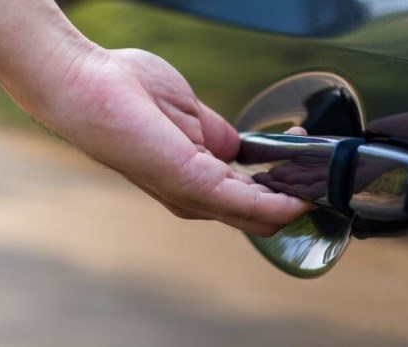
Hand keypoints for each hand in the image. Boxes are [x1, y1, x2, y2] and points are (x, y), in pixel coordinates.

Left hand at [29, 48, 310, 235]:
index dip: (284, 184)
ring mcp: (192, 195)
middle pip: (260, 217)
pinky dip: (278, 203)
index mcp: (193, 181)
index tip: (306, 154)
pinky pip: (248, 204)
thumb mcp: (189, 115)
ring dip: (294, 200)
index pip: (250, 199)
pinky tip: (300, 195)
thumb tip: (243, 149)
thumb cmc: (124, 89)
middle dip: (296, 197)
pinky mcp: (192, 184)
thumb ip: (218, 138)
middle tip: (320, 173)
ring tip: (318, 179)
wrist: (87, 82)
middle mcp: (192, 197)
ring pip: (260, 217)